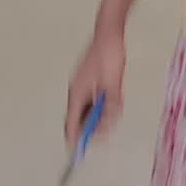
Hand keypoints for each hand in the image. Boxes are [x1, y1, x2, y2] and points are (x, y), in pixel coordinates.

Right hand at [65, 28, 125, 148]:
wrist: (110, 33)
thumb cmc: (109, 56)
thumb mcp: (113, 86)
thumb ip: (111, 107)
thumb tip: (107, 126)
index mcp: (77, 94)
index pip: (72, 124)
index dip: (74, 139)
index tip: (76, 153)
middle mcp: (77, 93)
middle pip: (78, 120)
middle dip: (89, 130)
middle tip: (103, 136)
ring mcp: (82, 87)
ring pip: (87, 112)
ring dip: (97, 119)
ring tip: (111, 117)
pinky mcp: (89, 82)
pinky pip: (92, 102)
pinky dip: (100, 109)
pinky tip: (111, 105)